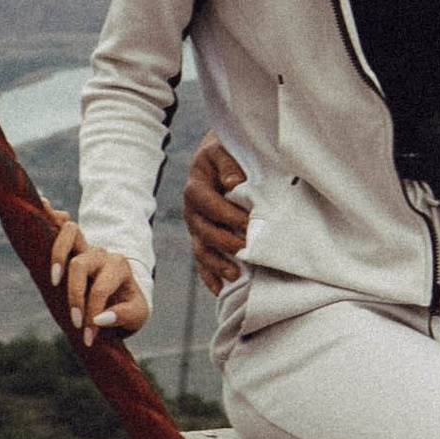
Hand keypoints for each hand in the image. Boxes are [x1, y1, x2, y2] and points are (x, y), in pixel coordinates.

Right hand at [48, 217, 149, 339]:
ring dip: (57, 254)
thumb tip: (99, 318)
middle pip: (80, 264)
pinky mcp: (72, 248)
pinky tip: (42, 215)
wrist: (125, 296)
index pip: (99, 289)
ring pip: (71, 233)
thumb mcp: (137, 316)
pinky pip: (62, 224)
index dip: (91, 314)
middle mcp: (102, 254)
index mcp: (119, 268)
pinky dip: (51, 217)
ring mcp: (86, 248)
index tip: (88, 338)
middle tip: (74, 322)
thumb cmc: (129, 306)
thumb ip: (123, 316)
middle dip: (74, 295)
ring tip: (53, 280)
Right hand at [181, 133, 251, 298]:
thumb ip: (227, 163)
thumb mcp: (223, 149)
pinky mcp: (201, 238)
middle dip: (224, 242)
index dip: (226, 214)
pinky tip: (220, 289)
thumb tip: (233, 183)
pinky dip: (209, 276)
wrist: (220, 154)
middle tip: (246, 250)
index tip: (247, 223)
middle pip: (202, 230)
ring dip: (216, 263)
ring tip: (234, 274)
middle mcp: (191, 209)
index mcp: (196, 186)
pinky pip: (201, 260)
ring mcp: (195, 226)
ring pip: (200, 249)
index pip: (207, 203)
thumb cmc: (226, 151)